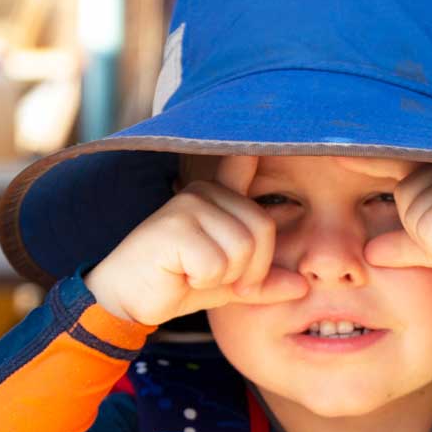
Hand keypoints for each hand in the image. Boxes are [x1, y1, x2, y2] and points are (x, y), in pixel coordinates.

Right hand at [84, 155, 308, 324]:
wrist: (127, 301)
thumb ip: (263, 281)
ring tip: (192, 273)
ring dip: (223, 277)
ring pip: (243, 248)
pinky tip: (178, 274)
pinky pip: (217, 264)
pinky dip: (202, 281)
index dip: (256, 143)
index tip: (260, 130)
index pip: (245, 164)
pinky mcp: (174, 226)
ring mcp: (188, 204)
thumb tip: (304, 286)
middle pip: (263, 228)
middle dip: (250, 269)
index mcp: (219, 195)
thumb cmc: (178, 285)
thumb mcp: (229, 284)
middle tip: (214, 277)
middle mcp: (205, 190)